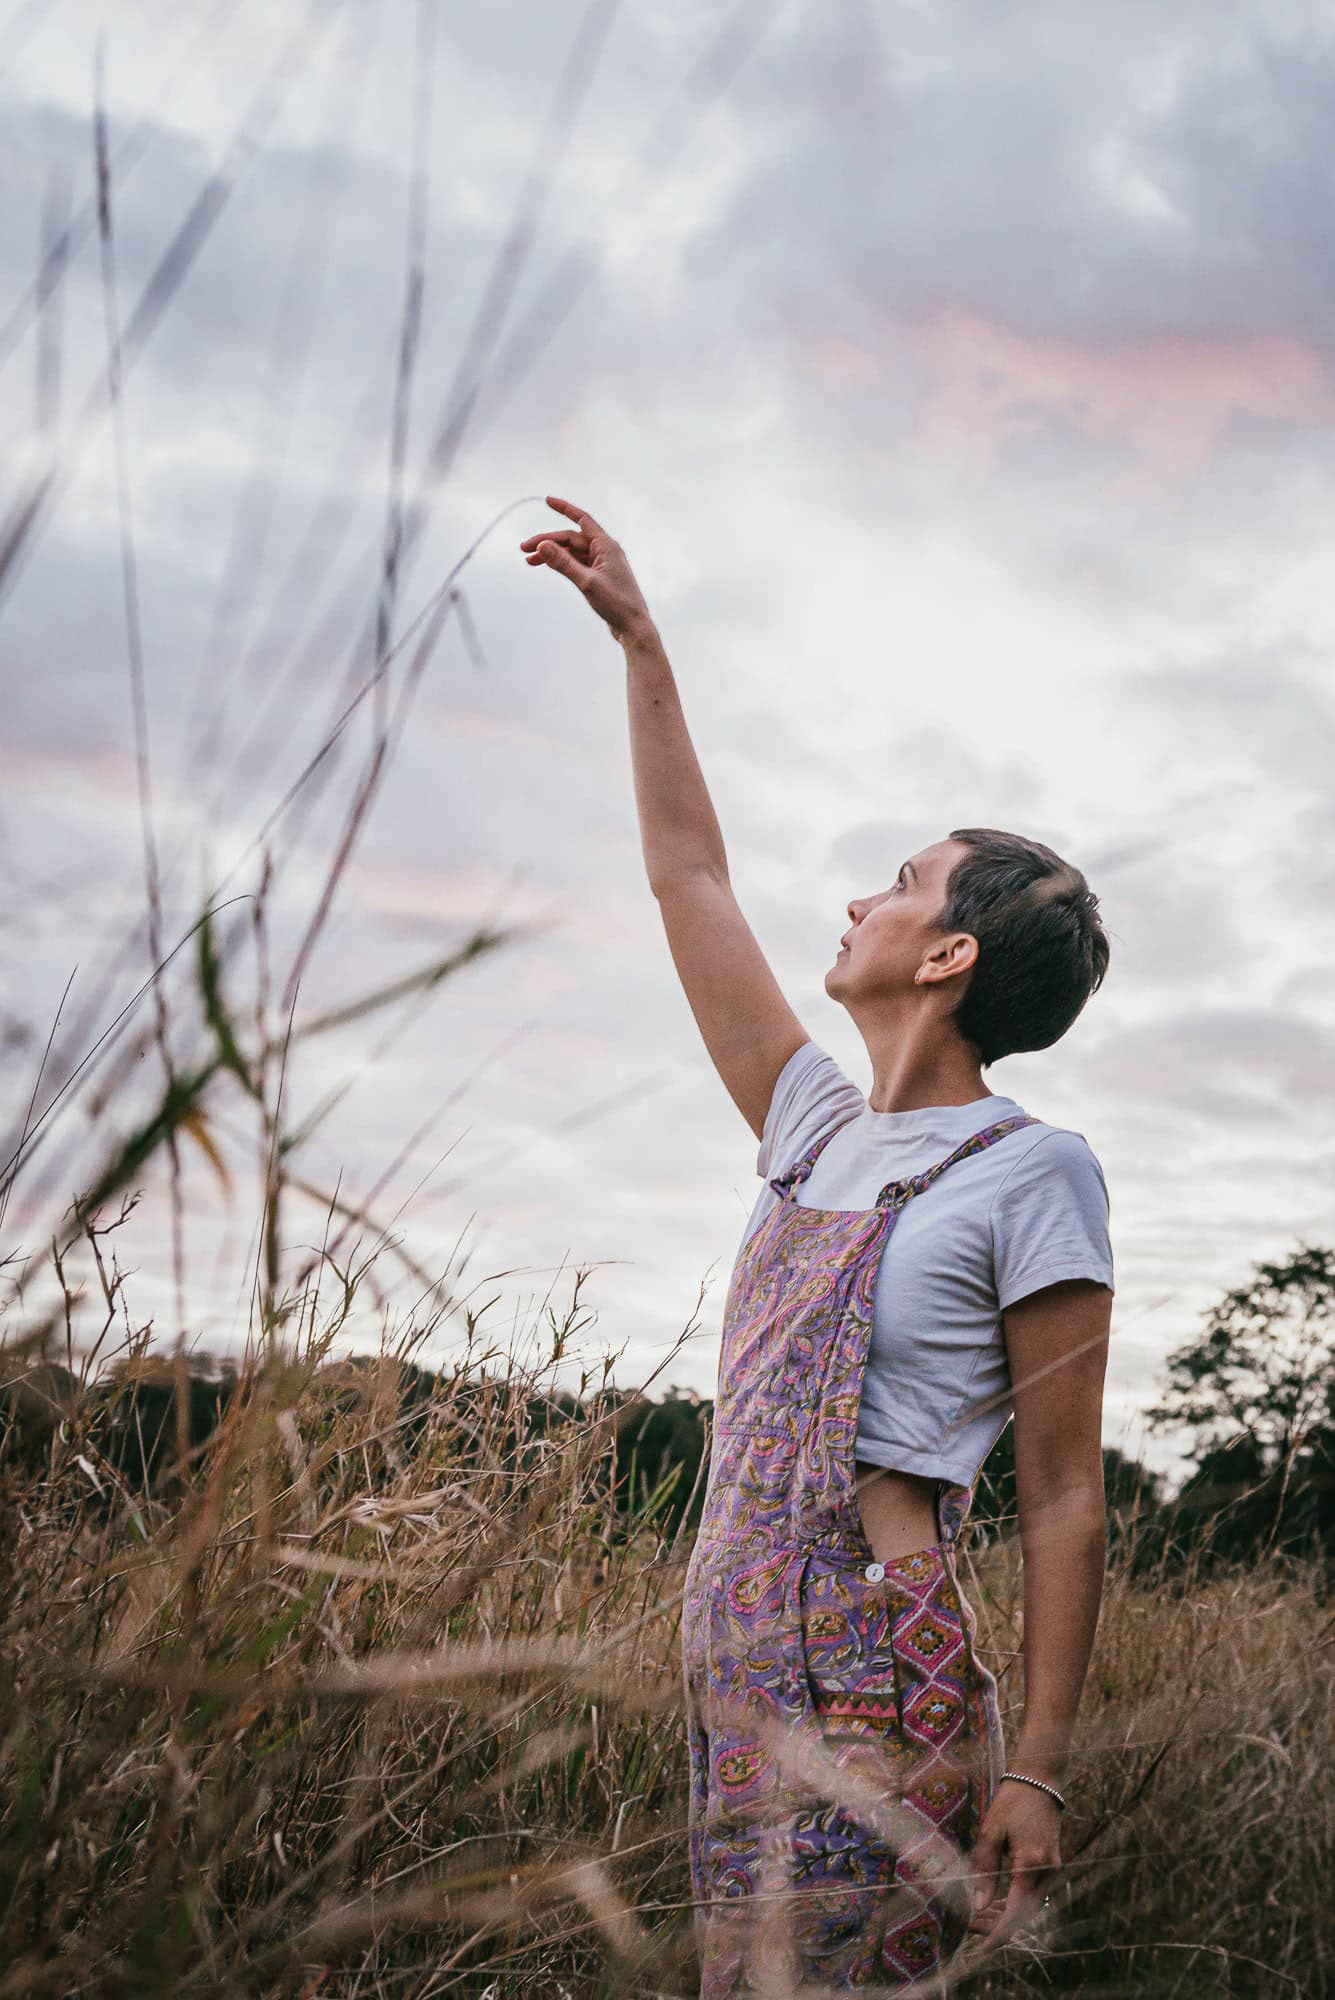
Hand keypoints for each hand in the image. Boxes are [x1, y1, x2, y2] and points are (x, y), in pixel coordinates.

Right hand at [519, 495, 654, 643]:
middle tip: (523, 549)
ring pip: (572, 552)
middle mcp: (605, 551)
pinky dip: (561, 564)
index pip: (582, 520)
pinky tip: (547, 565)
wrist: (632, 627)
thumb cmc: (616, 604)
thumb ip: (563, 563)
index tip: (547, 500)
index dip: (564, 508)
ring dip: (552, 554)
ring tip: (529, 561)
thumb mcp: (586, 582)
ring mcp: (602, 564)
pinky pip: (576, 563)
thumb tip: (543, 544)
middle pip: (571, 539)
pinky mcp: (599, 576)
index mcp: (607, 546)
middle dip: (547, 541)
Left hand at [966, 1778, 1061, 1949]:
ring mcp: (1051, 1868)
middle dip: (996, 1923)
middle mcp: (1046, 1871)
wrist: (1040, 1779)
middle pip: (1022, 1912)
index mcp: (1031, 1863)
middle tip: (970, 1926)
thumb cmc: (1013, 1800)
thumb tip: (977, 1905)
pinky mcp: (1051, 1864)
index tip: (984, 1947)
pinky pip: (1033, 1892)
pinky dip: (1015, 1900)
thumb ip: (984, 1869)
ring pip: (1028, 1905)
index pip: (1016, 1911)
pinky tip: (998, 1901)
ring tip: (978, 1915)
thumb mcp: (991, 1831)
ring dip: (1005, 1913)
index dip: (999, 1932)